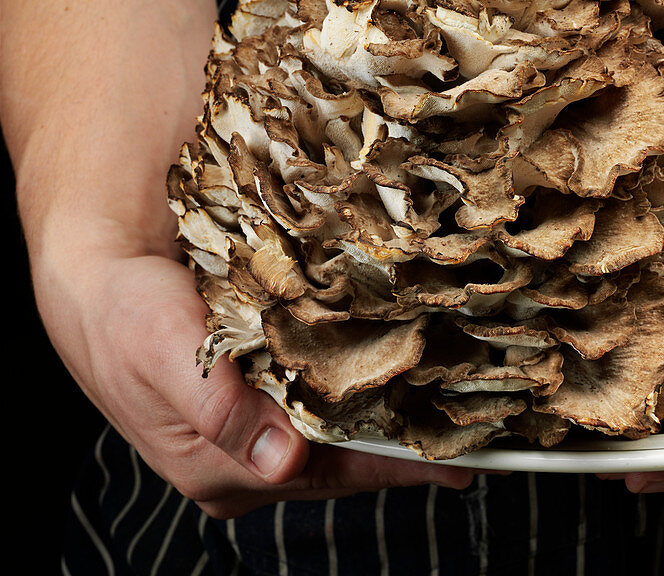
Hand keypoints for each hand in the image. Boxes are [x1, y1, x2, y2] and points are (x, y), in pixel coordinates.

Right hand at [35, 243, 475, 518]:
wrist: (98, 274)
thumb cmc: (121, 316)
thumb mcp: (164, 355)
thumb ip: (221, 410)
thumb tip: (283, 464)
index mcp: (225, 471)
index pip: (333, 474)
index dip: (402, 466)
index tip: (461, 463)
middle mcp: (250, 458)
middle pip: (349, 456)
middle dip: (411, 440)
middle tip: (480, 424)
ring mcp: (260, 426)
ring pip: (344, 426)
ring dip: (396, 410)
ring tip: (458, 397)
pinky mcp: (265, 388)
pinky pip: (329, 393)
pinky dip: (367, 382)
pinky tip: (404, 367)